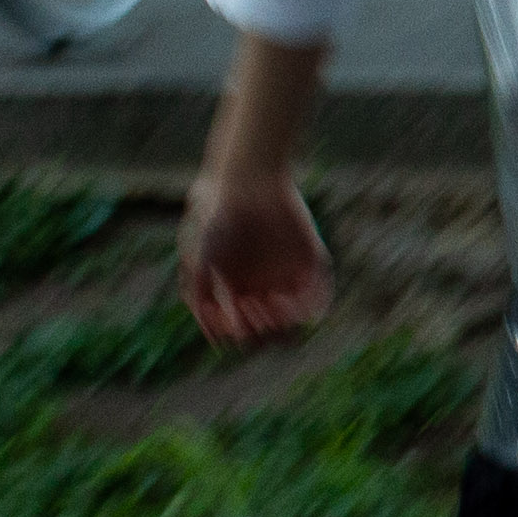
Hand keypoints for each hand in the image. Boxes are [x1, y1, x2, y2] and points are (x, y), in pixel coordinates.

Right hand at [179, 170, 332, 346]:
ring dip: (286, 323)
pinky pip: (319, 293)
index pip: (243, 331)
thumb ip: (200, 293)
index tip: (233, 316)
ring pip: (296, 317)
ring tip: (271, 303)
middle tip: (254, 309)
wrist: (246, 181)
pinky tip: (290, 298)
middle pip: (271, 330)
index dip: (239, 335)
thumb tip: (211, 331)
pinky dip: (311, 306)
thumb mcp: (198, 257)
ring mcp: (289, 274)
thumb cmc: (216, 217)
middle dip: (263, 332)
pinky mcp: (310, 259)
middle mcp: (264, 285)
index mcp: (236, 289)